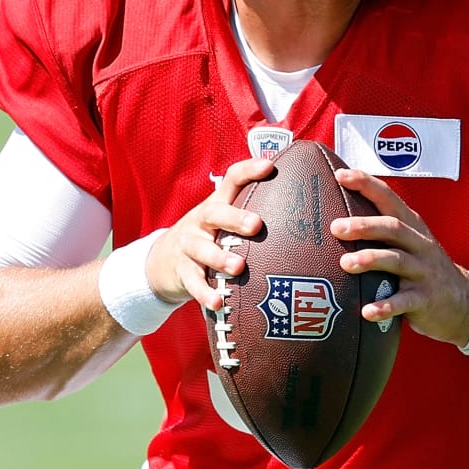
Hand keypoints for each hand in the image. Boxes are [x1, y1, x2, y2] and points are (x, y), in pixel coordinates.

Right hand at [144, 157, 273, 311]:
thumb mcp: (223, 220)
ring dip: (220, 258)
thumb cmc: (209, 237)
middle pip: (214, 213)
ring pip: (201, 249)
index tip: (270, 166)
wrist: (162, 261)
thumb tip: (305, 208)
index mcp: (217, 204)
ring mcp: (188, 245)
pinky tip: (218, 303)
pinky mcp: (181, 271)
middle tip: (256, 225)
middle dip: (235, 217)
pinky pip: (193, 282)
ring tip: (238, 268)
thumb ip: (252, 214)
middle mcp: (200, 221)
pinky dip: (205, 293)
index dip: (249, 170)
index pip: (232, 179)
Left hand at [332, 168, 468, 348]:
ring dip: (370, 260)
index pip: (389, 199)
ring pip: (397, 261)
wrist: (463, 302)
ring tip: (345, 264)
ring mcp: (424, 272)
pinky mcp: (426, 299)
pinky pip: (404, 302)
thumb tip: (337, 217)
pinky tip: (367, 311)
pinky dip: (385, 306)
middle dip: (365, 225)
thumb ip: (383, 231)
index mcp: (413, 228)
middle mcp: (420, 246)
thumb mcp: (410, 244)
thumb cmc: (423, 268)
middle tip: (336, 227)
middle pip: (393, 228)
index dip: (366, 185)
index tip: (341, 175)